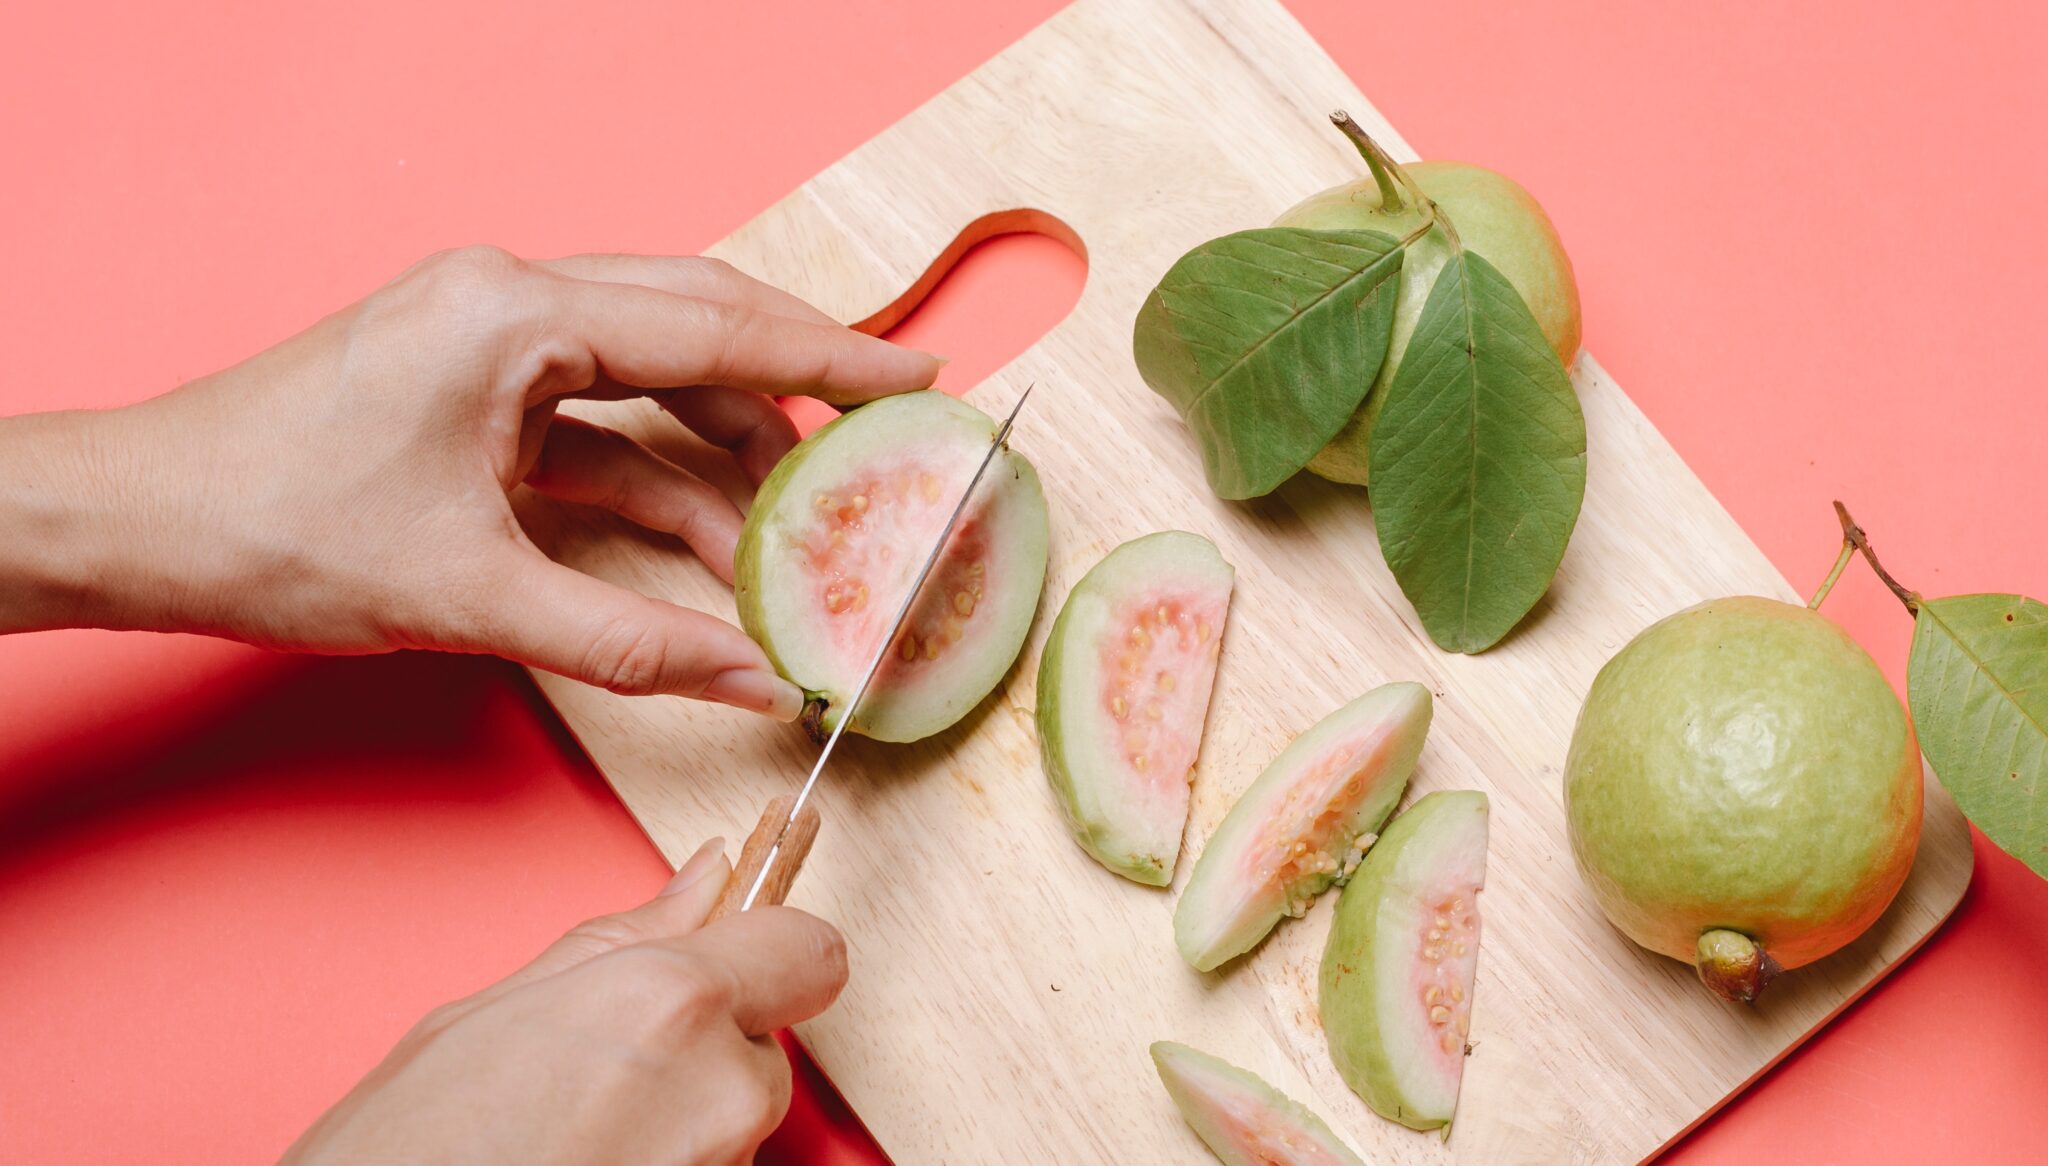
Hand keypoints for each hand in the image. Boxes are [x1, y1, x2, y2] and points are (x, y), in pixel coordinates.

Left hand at [0, 246, 941, 716]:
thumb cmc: (279, 532)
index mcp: (516, 314)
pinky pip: (598, 416)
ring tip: (805, 519)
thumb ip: (634, 642)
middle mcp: (511, 299)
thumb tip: (757, 682)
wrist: (142, 525)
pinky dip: (658, 471)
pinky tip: (714, 538)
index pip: (714, 325)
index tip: (919, 372)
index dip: (830, 355)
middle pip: (696, 322)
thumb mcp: (476, 598)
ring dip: (726, 444)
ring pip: (652, 370)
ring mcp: (490, 336)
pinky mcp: (474, 385)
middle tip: (887, 424)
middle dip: (795, 381)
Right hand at [282, 839, 848, 1165]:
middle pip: (763, 1044)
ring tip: (570, 1132)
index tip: (741, 948)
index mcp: (669, 1004)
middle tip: (598, 1066)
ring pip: (736, 1119)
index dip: (768, 947)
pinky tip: (584, 1163)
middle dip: (701, 1045)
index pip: (807, 950)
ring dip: (678, 1116)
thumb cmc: (397, 1158)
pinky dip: (662, 1162)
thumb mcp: (485, 1015)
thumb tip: (707, 879)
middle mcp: (719, 1092)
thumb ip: (621, 940)